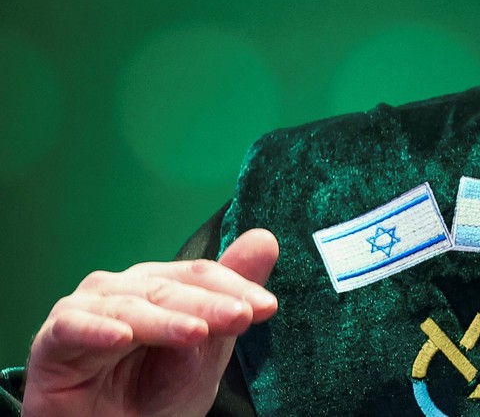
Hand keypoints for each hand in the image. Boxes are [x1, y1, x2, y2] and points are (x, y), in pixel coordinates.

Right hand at [22, 228, 279, 416]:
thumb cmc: (154, 397)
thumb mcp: (207, 353)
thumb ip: (231, 298)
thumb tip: (264, 241)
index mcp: (160, 287)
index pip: (201, 275)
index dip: (235, 288)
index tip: (267, 308)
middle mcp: (124, 290)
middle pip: (169, 287)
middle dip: (208, 304)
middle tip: (240, 317)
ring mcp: (87, 310)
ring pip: (129, 304)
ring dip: (163, 319)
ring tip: (194, 333)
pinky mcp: (53, 340)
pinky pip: (72, 328)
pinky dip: (96, 330)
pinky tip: (121, 338)